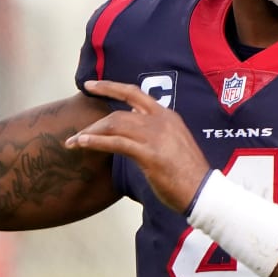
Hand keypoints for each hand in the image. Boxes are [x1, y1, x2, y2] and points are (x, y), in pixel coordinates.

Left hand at [66, 80, 209, 213]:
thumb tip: (133, 125)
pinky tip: (81, 144)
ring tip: (73, 142)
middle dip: (94, 121)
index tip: (90, 85)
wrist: (203, 191)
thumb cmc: (187, 173)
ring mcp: (155, 136)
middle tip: (75, 130)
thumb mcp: (174, 142)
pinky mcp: (149, 154)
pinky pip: (115, 143)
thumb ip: (155, 131)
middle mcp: (161, 121)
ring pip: (114, 125)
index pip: (135, 93)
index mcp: (168, 116)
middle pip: (120, 112)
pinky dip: (94, 142)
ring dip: (90, 133)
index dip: (110, 86)